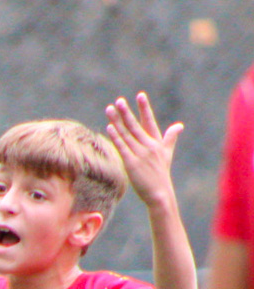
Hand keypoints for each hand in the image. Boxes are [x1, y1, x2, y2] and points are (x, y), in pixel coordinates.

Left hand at [105, 92, 181, 207]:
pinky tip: (110, 127)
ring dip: (117, 121)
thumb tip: (179, 125)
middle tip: (119, 100)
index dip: (145, 108)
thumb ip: (170, 138)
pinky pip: (122, 147)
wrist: (160, 193)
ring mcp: (141, 154)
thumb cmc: (161, 174)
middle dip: (126, 112)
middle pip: (135, 125)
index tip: (140, 95)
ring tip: (109, 109)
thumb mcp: (167, 154)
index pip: (150, 121)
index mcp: (157, 142)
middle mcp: (149, 146)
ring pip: (127, 134)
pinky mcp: (132, 163)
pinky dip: (116, 137)